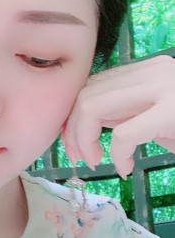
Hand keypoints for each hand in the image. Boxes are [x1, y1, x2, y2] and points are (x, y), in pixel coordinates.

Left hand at [62, 55, 174, 178]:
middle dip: (72, 130)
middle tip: (81, 157)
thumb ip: (125, 108)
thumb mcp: (157, 111)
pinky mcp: (173, 111)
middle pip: (85, 94)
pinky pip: (123, 132)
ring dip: (83, 139)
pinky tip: (124, 167)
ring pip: (92, 106)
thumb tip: (84, 124)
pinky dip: (115, 153)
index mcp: (143, 70)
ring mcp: (162, 87)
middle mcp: (149, 71)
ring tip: (96, 161)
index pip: (90, 86)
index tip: (75, 143)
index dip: (73, 116)